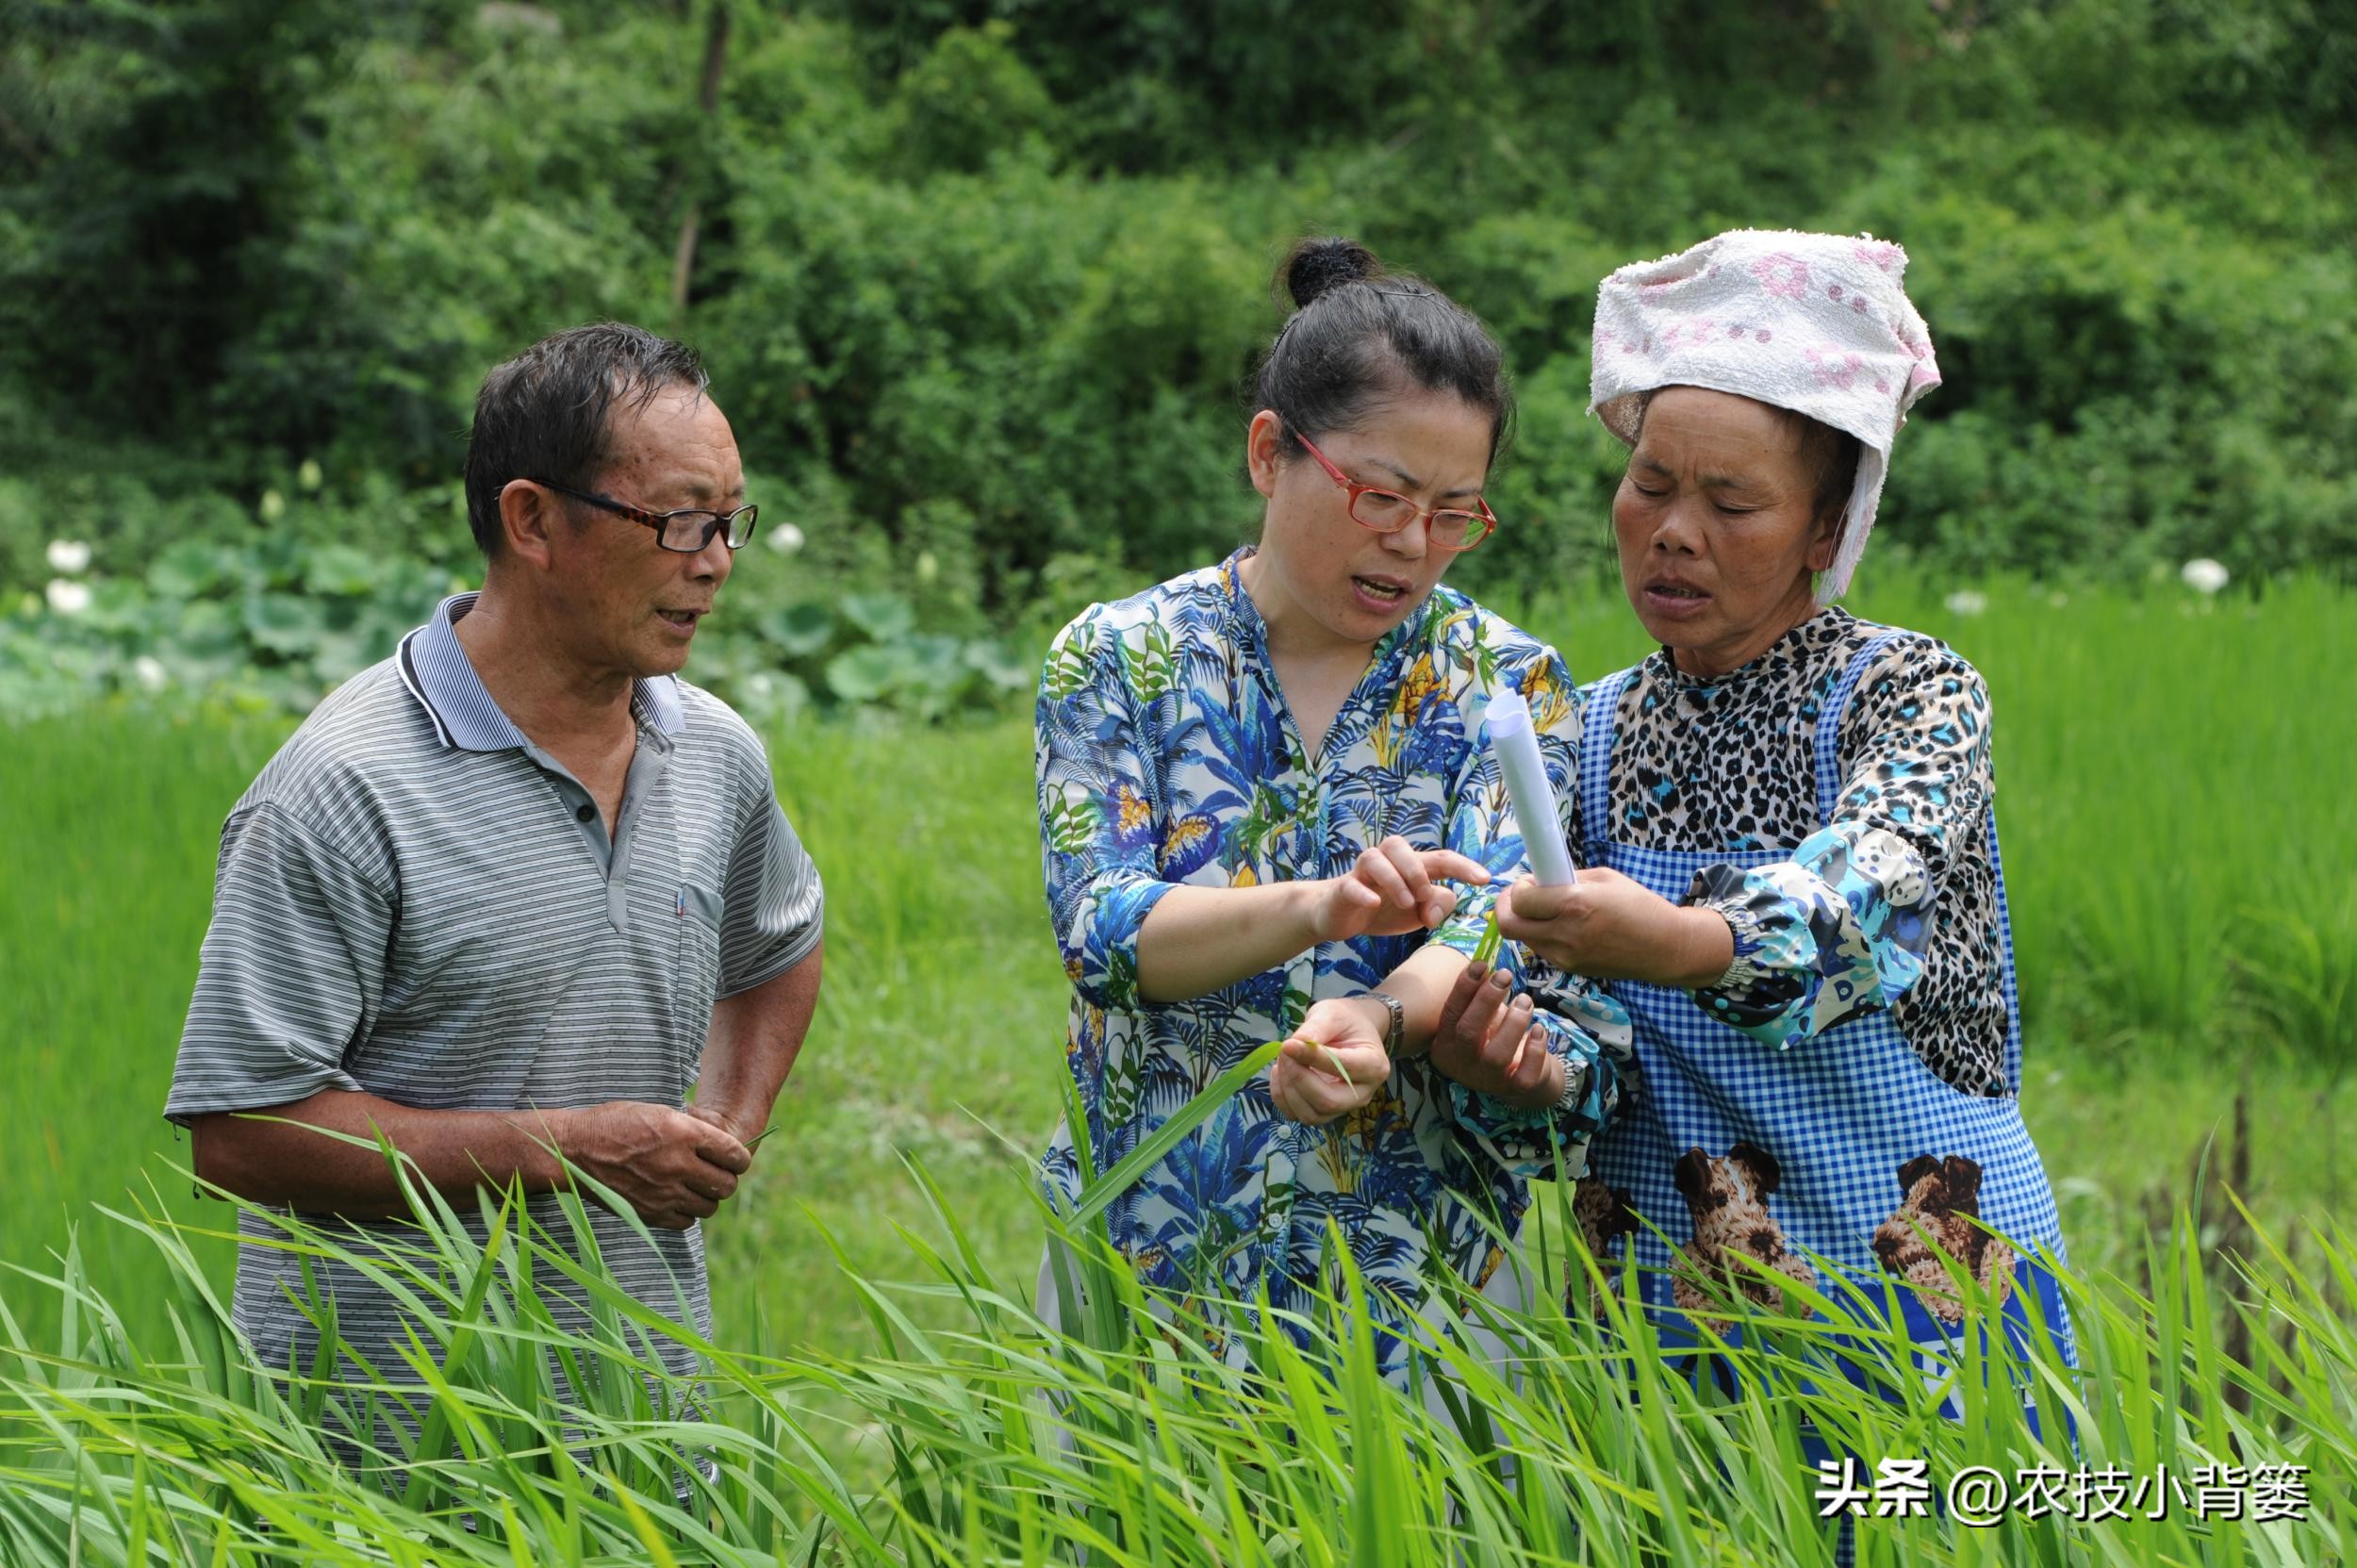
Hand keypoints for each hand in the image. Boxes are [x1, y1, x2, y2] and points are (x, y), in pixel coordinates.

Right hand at [555, 1100, 752, 1229]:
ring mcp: (665, 1192)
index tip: (736, 1159)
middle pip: (726, 1185)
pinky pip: (687, 1221)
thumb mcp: (658, 1112)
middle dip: (727, 1179)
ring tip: (695, 1187)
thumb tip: (719, 1144)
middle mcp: (678, 1164)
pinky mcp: (650, 1212)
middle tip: (716, 1174)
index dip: (739, 1159)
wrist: (575, 1151)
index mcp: (684, 1133)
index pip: (734, 1154)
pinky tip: (677, 1199)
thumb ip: (691, 1129)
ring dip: (707, 1197)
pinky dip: (687, 1212)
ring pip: (710, 1206)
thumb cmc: (616, 1124)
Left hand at [1268, 996, 1391, 1125]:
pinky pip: (1297, 1115)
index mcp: (1374, 1065)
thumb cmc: (1345, 1021)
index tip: (1288, 1044)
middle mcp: (1363, 1093)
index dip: (1312, 1058)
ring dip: (1288, 1089)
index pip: (1343, 1068)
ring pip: (1311, 1115)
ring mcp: (1344, 1107)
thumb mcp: (1332, 1014)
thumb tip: (1292, 1047)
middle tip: (1285, 1051)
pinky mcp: (1324, 1113)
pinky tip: (1281, 1073)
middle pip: (1328, 1102)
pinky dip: (1281, 1096)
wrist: (1350, 1032)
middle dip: (1299, 1078)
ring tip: (1283, 1061)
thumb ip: (1315, 1028)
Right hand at [1308, 836, 1492, 944]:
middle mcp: (1385, 862)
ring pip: (1374, 858)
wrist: (1338, 915)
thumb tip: (1434, 911)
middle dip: (1417, 871)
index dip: (1463, 867)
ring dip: (1395, 880)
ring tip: (1406, 904)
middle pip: (1399, 845)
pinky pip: (1352, 885)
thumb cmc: (1383, 908)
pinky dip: (1365, 893)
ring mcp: (1361, 874)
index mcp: (1409, 866)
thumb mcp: (1418, 913)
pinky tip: (1374, 904)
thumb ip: (1437, 907)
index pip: (1440, 859)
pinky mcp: (1342, 890)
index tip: (1484, 879)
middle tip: (1423, 897)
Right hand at [1427, 960, 1560, 1108]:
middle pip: (1468, 1033)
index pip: (1450, 1014)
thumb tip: (1485, 963)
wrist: (1520, 1077)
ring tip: (1525, 1001)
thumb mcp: (1483, 1017)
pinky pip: (1524, 1075)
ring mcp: (1488, 1080)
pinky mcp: (1514, 1089)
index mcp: (1447, 1044)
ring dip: (1513, 1022)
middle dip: (1487, 1000)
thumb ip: (1480, 996)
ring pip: (1496, 1055)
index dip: (1464, 988)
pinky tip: (1539, 1030)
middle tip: (1505, 976)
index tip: (1481, 963)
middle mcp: (1462, 1064)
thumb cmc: (1495, 1037)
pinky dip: (1534, 1051)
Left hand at [1496, 866, 1734, 986]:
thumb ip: (1567, 878)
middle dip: (1506, 907)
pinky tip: (1561, 926)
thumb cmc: (1640, 906)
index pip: (1519, 901)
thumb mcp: (1605, 878)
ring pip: (1523, 939)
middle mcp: (1565, 934)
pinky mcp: (1570, 969)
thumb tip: (1539, 880)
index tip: (1529, 882)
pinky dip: (1542, 935)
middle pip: (1508, 926)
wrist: (1665, 948)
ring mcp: (1566, 956)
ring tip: (1546, 910)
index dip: (1517, 889)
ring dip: (1524, 922)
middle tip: (1519, 897)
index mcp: (1574, 905)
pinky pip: (1542, 949)